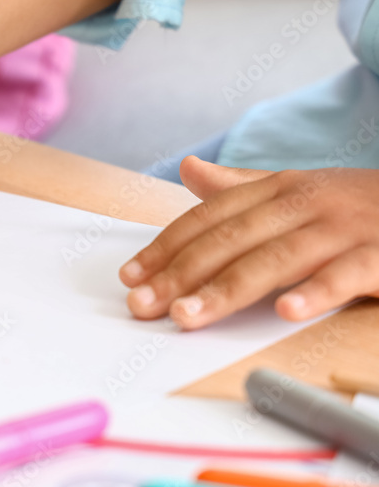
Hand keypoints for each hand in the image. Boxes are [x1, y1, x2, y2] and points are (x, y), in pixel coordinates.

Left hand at [119, 156, 378, 329]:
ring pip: (275, 258)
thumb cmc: (358, 206)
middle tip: (142, 306)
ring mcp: (344, 227)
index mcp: (278, 189)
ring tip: (187, 317)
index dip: (166, 247)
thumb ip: (240, 188)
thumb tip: (187, 169)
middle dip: (180, 274)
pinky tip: (288, 312)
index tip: (130, 278)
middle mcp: (304, 202)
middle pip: (229, 239)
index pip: (207, 218)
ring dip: (227, 289)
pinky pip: (347, 273)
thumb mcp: (297, 190)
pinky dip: (318, 292)